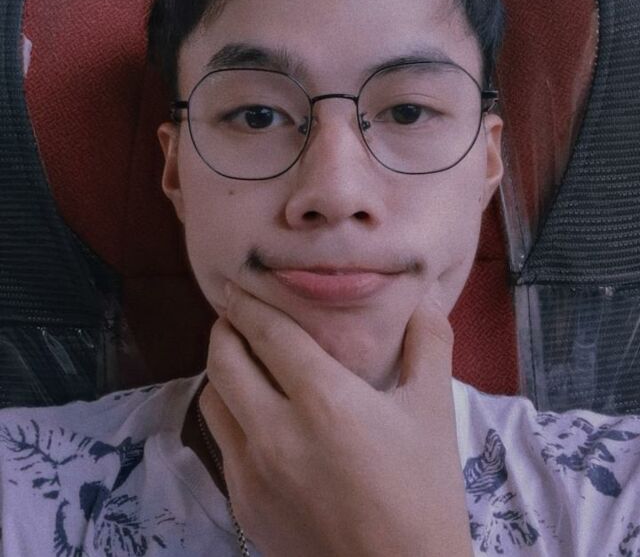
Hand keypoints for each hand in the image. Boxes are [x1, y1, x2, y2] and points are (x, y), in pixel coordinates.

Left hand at [200, 282, 471, 556]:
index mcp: (323, 400)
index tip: (237, 285)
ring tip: (243, 364)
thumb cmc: (423, 493)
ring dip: (221, 374)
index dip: (248, 303)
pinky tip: (254, 418)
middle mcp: (275, 431)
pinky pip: (222, 444)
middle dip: (224, 329)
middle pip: (223, 360)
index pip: (268, 333)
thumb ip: (428, 345)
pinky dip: (230, 418)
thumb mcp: (434, 412)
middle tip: (235, 317)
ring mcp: (252, 472)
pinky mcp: (244, 506)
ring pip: (212, 401)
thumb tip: (426, 300)